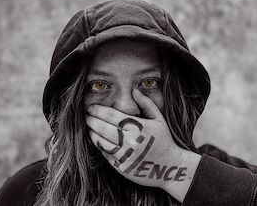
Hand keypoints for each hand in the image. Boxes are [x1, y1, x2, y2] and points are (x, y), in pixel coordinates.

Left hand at [86, 88, 200, 201]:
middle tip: (86, 116)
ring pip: (101, 142)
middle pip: (103, 128)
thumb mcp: (159, 119)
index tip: (91, 107)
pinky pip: (105, 154)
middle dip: (91, 120)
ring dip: (92, 133)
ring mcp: (125, 155)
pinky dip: (99, 146)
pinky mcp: (121, 167)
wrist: (170, 167)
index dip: (98, 110)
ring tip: (89, 127)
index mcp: (138, 127)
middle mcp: (129, 141)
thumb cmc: (164, 140)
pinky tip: (97, 139)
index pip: (111, 116)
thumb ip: (146, 103)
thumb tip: (134, 90)